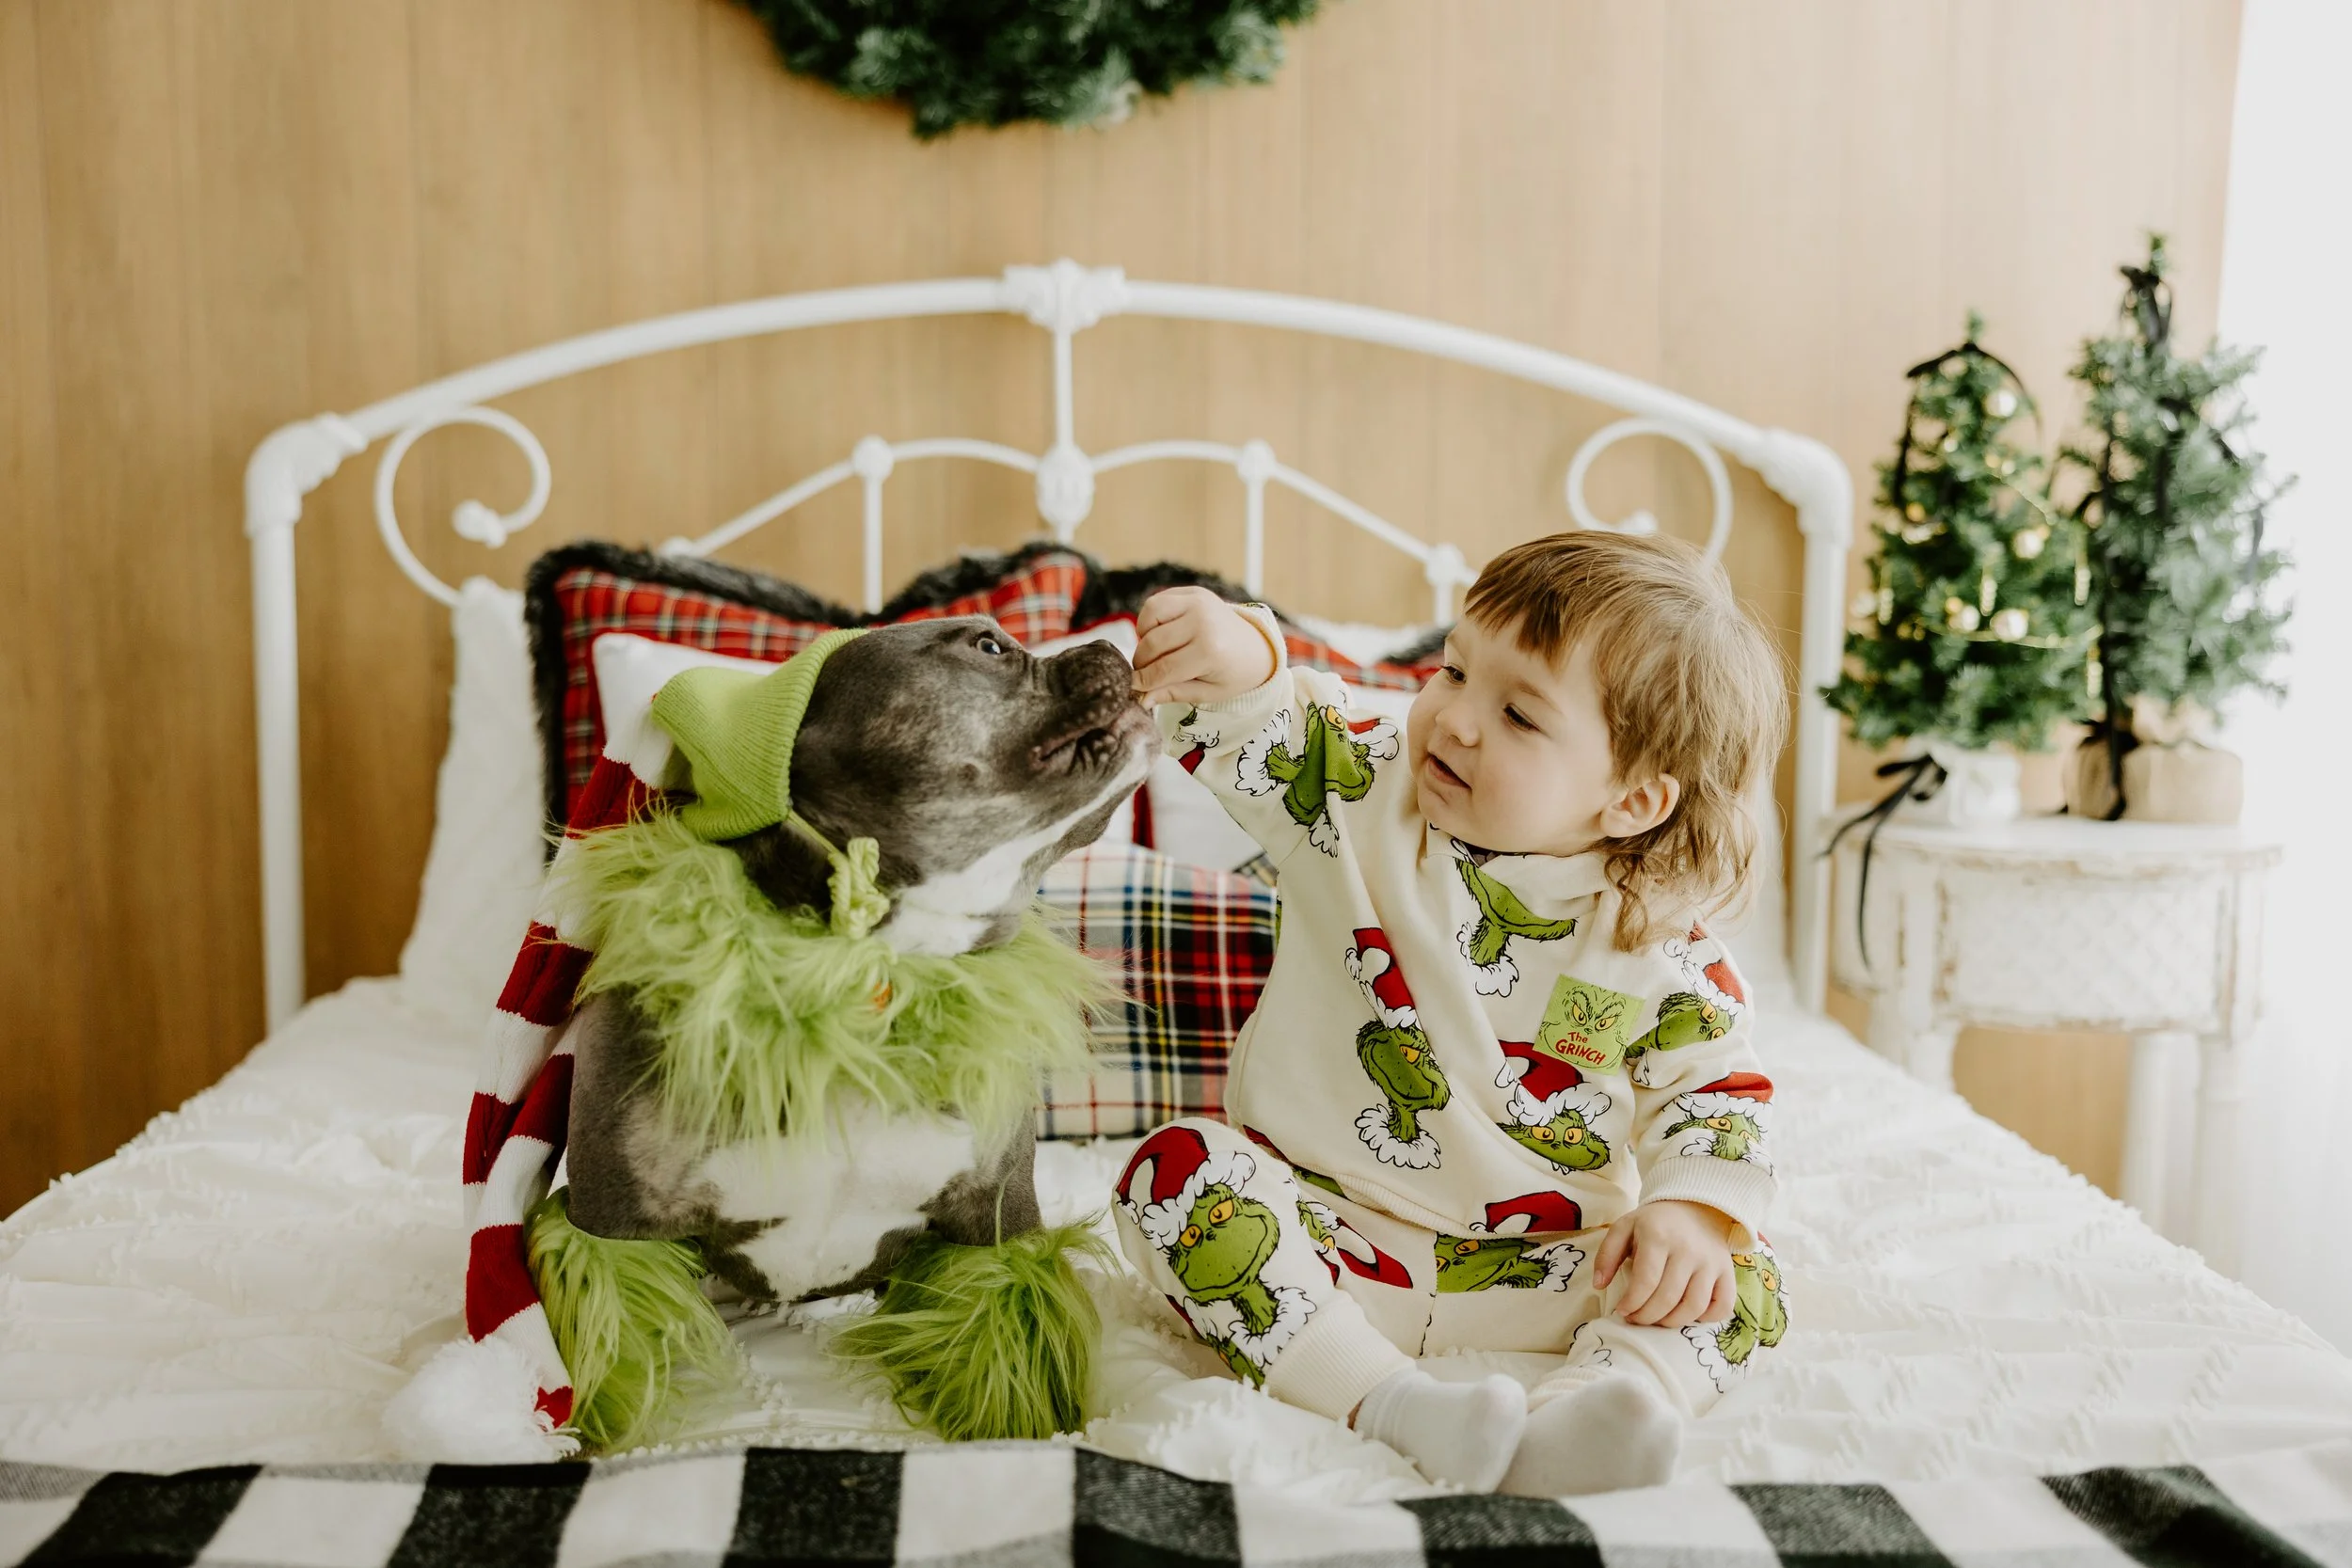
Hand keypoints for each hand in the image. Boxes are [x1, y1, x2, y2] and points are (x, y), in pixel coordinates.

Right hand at [1132, 587, 1277, 706]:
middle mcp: (1203, 621)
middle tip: (1144, 672)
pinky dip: (1151, 619)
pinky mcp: (1194, 592)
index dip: (1144, 680)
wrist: (1256, 648)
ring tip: (1154, 650)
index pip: (1163, 668)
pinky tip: (1162, 634)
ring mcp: (1198, 602)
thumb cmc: (1232, 674)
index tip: (1134, 686)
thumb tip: (1141, 699)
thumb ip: (1173, 693)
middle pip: (1153, 643)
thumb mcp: (1207, 692)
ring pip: (1150, 614)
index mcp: (1210, 651)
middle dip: (1142, 661)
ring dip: (1144, 635)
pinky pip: (1157, 601)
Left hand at [1593, 1200, 1737, 1328]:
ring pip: (1694, 1306)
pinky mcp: (1728, 1272)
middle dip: (1647, 1316)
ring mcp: (1711, 1262)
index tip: (1622, 1310)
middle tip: (1636, 1318)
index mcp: (1659, 1236)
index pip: (1645, 1281)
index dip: (1631, 1303)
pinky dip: (1706, 1319)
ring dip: (1672, 1322)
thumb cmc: (1655, 1222)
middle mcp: (1688, 1249)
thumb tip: (1599, 1285)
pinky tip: (1688, 1314)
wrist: (1695, 1206)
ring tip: (1657, 1319)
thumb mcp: (1624, 1227)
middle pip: (1667, 1298)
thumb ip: (1607, 1254)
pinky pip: (1722, 1306)